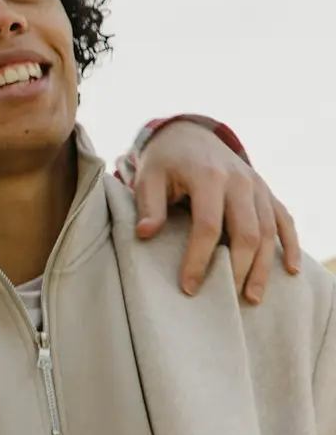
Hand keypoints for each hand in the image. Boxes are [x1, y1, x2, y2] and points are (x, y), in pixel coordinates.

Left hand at [132, 120, 300, 302]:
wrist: (190, 134)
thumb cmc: (166, 160)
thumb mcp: (149, 176)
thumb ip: (149, 205)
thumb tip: (145, 234)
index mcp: (209, 176)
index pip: (208, 225)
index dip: (199, 258)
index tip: (189, 287)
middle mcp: (240, 181)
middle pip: (247, 231)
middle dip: (239, 268)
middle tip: (228, 300)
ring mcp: (258, 186)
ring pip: (269, 230)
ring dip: (264, 265)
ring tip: (253, 297)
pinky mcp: (267, 191)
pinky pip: (284, 220)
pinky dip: (290, 244)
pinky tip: (289, 270)